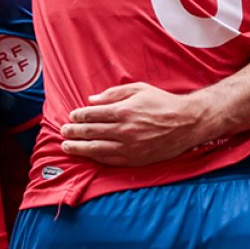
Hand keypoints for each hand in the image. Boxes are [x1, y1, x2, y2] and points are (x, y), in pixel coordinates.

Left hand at [60, 82, 210, 166]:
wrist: (186, 123)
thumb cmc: (162, 103)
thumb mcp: (138, 89)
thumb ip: (113, 93)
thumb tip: (92, 99)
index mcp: (124, 110)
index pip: (93, 114)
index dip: (79, 116)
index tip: (72, 116)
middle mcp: (124, 130)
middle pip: (91, 132)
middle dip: (74, 131)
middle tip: (63, 131)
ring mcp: (129, 147)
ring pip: (96, 148)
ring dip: (78, 147)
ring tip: (66, 146)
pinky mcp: (134, 159)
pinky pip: (109, 160)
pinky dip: (95, 157)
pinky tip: (87, 155)